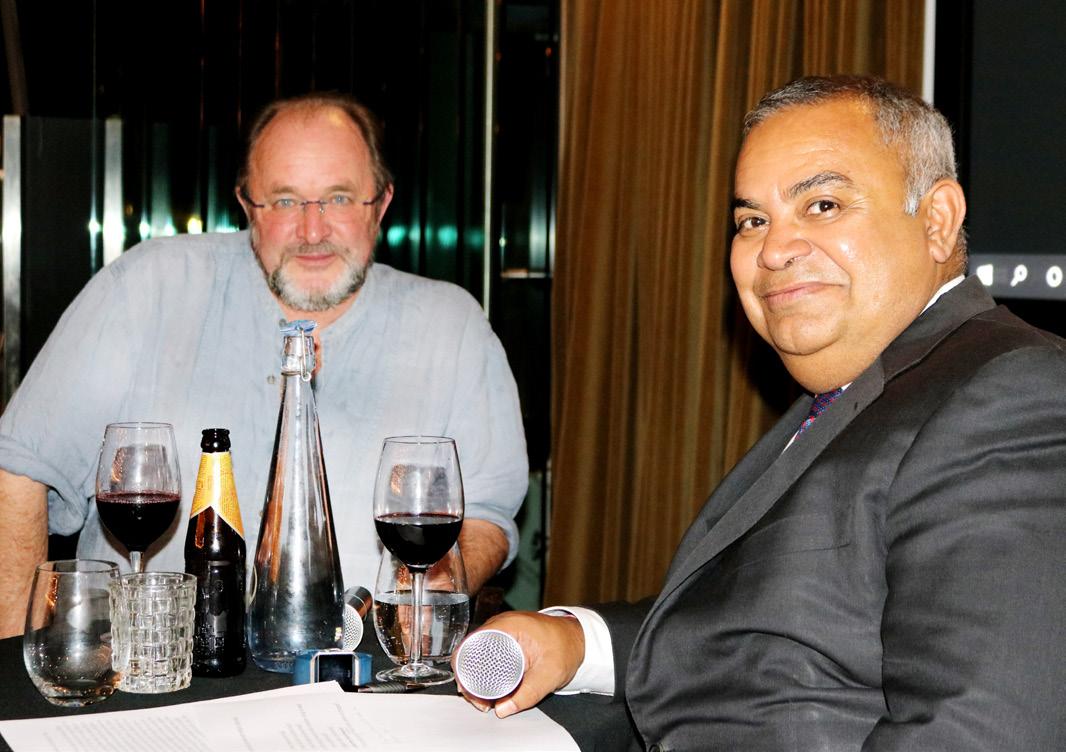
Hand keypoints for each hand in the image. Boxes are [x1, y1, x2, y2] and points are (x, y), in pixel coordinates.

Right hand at [453, 611, 585, 717]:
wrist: (579, 638)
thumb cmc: (567, 646)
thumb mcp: (549, 674)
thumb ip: (528, 693)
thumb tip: (504, 708)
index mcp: (508, 625)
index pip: (472, 644)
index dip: (465, 669)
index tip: (470, 690)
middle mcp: (501, 624)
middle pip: (471, 650)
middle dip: (469, 677)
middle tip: (479, 700)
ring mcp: (502, 629)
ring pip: (477, 653)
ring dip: (476, 675)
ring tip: (483, 698)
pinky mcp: (506, 638)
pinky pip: (487, 653)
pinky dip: (484, 670)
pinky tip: (488, 686)